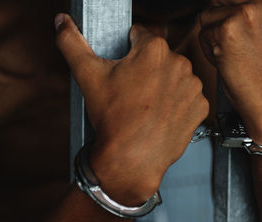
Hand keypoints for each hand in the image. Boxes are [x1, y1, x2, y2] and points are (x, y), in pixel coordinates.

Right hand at [55, 14, 208, 204]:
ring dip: (162, 85)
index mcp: (153, 49)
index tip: (122, 69)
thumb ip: (72, 42)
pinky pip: (187, 98)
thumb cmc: (113, 119)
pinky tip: (160, 115)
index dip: (127, 50)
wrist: (132, 159)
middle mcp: (179, 63)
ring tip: (145, 106)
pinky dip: (176, 104)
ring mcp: (192, 87)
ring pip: (173, 77)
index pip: (139, 35)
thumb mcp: (87, 76)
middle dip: (145, 69)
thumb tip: (61, 21)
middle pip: (158, 57)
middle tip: (130, 92)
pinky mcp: (200, 107)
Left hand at [199, 0, 261, 146]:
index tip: (232, 28)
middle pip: (221, 0)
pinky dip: (207, 48)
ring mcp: (248, 13)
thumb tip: (221, 1)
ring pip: (208, 14)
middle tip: (233, 43)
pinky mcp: (228, 29)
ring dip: (211, 34)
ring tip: (231, 52)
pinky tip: (225, 61)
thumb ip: (256, 6)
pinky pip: (202, 32)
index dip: (228, 8)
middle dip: (219, 20)